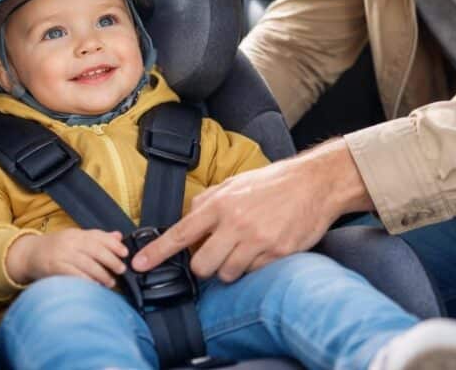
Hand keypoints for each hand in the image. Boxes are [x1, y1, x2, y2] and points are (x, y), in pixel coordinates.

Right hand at [6, 229, 129, 287]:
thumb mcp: (76, 238)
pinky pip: (73, 275)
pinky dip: (85, 281)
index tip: (125, 253)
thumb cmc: (56, 248)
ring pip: (86, 264)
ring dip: (101, 274)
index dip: (114, 244)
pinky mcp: (54, 267)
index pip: (99, 236)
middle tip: (121, 270)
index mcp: (77, 234)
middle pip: (95, 250)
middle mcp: (70, 242)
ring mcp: (61, 254)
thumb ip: (97, 238)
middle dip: (111, 260)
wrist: (28, 254)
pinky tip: (94, 286)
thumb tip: (119, 236)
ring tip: (110, 283)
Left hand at [132, 139, 371, 281]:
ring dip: (230, 268)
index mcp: (221, 203)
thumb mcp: (236, 183)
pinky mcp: (277, 253)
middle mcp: (235, 223)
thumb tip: (189, 216)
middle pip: (202, 266)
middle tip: (215, 255)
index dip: (157, 253)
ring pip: (227, 273)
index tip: (140, 265)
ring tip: (244, 249)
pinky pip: (254, 273)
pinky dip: (254, 266)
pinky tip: (264, 247)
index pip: (181, 233)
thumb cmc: (275, 182)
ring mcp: (257, 240)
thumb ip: (210, 201)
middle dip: (204, 267)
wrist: (316, 182)